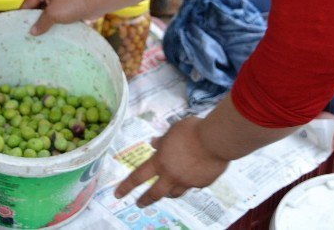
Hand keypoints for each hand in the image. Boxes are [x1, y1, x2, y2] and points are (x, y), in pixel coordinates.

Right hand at [21, 0, 94, 34]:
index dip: (23, 13)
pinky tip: (51, 31)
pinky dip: (54, 21)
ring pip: (48, 10)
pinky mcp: (69, 4)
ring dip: (45, 21)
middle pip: (38, 5)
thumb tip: (32, 32)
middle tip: (27, 32)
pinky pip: (58, 13)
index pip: (29, 0)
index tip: (18, 25)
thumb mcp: (53, 14)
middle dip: (34, 18)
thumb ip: (41, 23)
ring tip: (38, 34)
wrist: (96, 2)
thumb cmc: (73, 4)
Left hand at [114, 116, 228, 206]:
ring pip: (174, 193)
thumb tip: (154, 143)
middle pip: (155, 193)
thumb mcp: (173, 130)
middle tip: (139, 204)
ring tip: (166, 192)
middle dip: (145, 199)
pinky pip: (193, 185)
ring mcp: (187, 182)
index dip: (126, 186)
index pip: (139, 176)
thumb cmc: (193, 130)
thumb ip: (163, 140)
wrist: (216, 140)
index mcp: (161, 161)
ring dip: (168, 193)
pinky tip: (194, 174)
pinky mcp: (202, 184)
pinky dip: (190, 181)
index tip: (118, 194)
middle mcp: (172, 175)